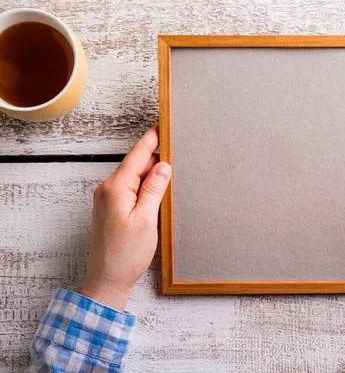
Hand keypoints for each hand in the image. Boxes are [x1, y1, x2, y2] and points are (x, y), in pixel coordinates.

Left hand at [80, 126, 171, 310]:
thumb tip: (162, 166)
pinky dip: (145, 186)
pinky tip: (158, 190)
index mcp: (116, 188)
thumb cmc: (126, 254)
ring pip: (134, 177)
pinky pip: (130, 189)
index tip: (164, 126)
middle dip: (156, 157)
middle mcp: (108, 189)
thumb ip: (154, 189)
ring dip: (152, 173)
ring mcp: (108, 199)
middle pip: (136, 164)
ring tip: (172, 170)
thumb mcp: (146, 219)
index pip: (137, 155)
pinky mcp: (111, 209)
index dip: (152, 139)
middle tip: (176, 148)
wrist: (107, 280)